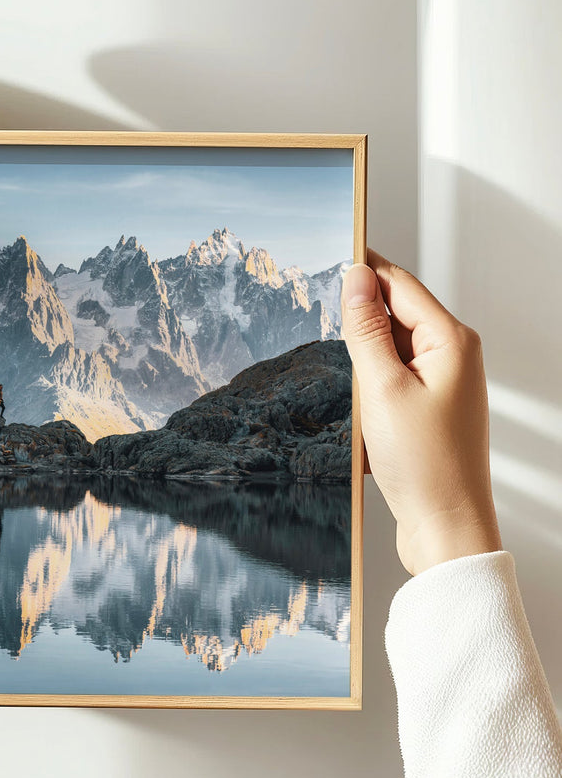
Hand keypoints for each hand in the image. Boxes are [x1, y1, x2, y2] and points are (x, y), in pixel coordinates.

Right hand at [340, 249, 502, 576]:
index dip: (363, 268)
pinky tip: (359, 411)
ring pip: (389, 348)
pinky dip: (369, 386)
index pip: (399, 284)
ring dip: (361, 360)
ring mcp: (442, 383)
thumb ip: (366, 329)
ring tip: (351, 390)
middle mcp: (453, 356)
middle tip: (324, 327)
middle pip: (394, 314)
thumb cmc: (424, 464)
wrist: (445, 526)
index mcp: (451, 341)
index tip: (330, 251)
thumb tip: (355, 279)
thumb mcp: (382, 389)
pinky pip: (391, 378)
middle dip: (358, 319)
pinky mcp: (428, 407)